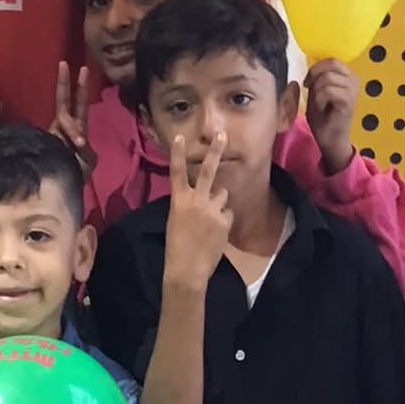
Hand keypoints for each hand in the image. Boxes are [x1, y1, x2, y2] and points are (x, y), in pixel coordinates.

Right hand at [51, 61, 97, 175]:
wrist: (59, 194)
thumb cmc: (74, 176)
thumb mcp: (87, 162)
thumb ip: (87, 149)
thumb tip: (80, 140)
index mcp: (73, 130)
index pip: (77, 105)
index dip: (79, 88)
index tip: (82, 68)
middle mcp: (61, 129)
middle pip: (64, 103)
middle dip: (65, 84)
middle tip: (67, 64)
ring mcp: (52, 135)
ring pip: (63, 119)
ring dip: (73, 129)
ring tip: (79, 144)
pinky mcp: (44, 143)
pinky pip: (56, 135)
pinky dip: (68, 138)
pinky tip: (74, 145)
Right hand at [163, 132, 231, 290]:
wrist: (186, 269)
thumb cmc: (177, 247)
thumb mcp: (176, 220)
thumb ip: (188, 204)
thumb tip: (202, 196)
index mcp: (178, 200)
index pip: (177, 172)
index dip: (177, 154)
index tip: (179, 137)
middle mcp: (195, 200)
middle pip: (208, 171)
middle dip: (215, 151)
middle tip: (222, 134)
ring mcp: (211, 209)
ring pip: (223, 195)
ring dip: (220, 204)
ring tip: (211, 222)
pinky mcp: (224, 220)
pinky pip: (228, 214)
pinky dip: (224, 221)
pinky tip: (216, 234)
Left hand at [304, 59, 359, 175]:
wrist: (330, 139)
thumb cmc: (324, 116)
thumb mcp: (317, 91)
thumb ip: (318, 77)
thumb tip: (311, 63)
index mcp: (348, 76)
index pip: (332, 60)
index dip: (315, 68)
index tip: (308, 83)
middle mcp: (354, 80)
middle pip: (331, 65)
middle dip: (315, 76)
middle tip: (310, 90)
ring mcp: (353, 90)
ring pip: (327, 78)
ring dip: (316, 92)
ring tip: (319, 104)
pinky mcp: (349, 102)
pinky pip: (328, 91)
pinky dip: (319, 100)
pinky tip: (322, 109)